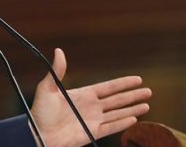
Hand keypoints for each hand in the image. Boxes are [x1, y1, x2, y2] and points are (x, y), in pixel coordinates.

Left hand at [30, 49, 151, 146]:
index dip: (123, 83)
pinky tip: (134, 118)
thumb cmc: (39, 112)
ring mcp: (92, 121)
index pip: (108, 88)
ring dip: (132, 109)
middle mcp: (91, 107)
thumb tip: (58, 51)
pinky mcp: (91, 133)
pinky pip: (110, 127)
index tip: (137, 79)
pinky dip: (122, 123)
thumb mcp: (47, 88)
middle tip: (149, 91)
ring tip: (147, 105)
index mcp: (83, 95)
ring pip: (117, 113)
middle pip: (117, 100)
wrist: (36, 134)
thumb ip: (57, 71)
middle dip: (133, 95)